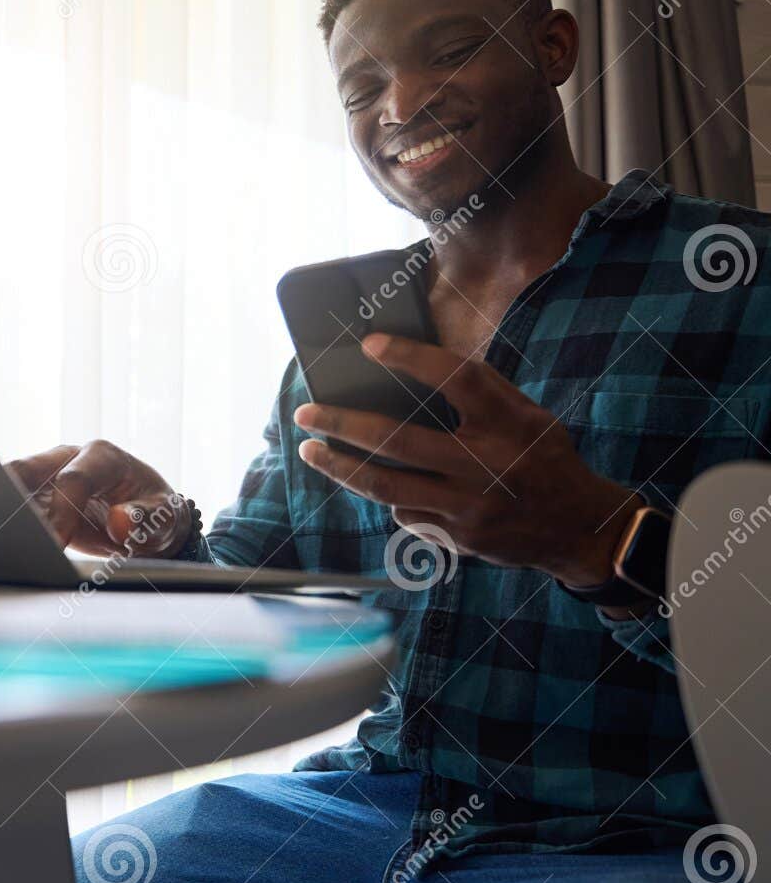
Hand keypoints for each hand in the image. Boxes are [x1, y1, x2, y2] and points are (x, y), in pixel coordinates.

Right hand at [4, 440, 192, 557]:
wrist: (147, 519)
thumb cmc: (156, 515)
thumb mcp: (162, 519)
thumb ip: (143, 519)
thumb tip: (120, 522)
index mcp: (103, 457)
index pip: (73, 480)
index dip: (61, 513)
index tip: (54, 544)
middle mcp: (69, 458)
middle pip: (26, 470)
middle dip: (9, 497)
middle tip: (2, 531)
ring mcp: (49, 475)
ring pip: (11, 486)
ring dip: (1, 512)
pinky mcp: (36, 496)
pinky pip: (13, 506)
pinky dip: (5, 523)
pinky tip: (0, 544)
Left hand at [293, 334, 642, 588]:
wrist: (578, 529)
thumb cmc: (544, 458)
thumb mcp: (526, 416)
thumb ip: (480, 395)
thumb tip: (411, 367)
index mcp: (510, 423)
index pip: (458, 378)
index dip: (411, 357)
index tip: (369, 345)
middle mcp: (486, 464)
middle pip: (398, 440)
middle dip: (342, 424)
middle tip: (305, 413)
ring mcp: (467, 506)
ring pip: (385, 485)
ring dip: (339, 467)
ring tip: (309, 449)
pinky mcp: (455, 537)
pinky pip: (403, 511)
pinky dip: (383, 493)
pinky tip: (367, 480)